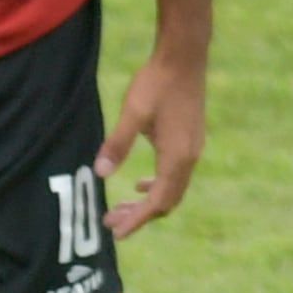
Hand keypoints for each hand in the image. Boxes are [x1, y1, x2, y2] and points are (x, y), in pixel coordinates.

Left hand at [98, 43, 205, 235]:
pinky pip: (174, 174)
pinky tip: (137, 184)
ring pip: (171, 189)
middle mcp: (189, 158)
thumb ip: (117, 144)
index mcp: (177, 156)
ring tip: (119, 208)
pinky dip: (156, 185)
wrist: (184, 59)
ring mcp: (192, 150)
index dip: (137, 220)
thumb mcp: (132, 114)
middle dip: (139, 216)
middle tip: (109, 222)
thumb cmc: (156, 84)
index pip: (158, 201)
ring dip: (147, 202)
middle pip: (166, 201)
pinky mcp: (189, 141)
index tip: (116, 233)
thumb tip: (100, 174)